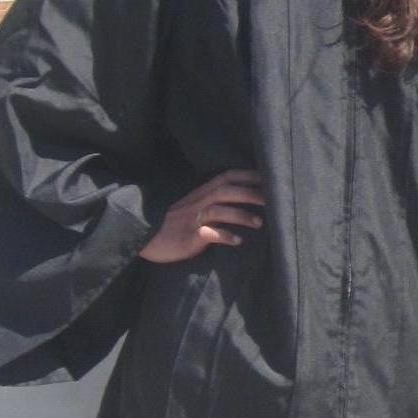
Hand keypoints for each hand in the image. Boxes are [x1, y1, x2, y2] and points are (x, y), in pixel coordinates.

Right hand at [140, 170, 263, 262]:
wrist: (145, 238)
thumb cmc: (173, 224)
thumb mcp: (193, 207)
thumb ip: (213, 202)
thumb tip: (243, 200)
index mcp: (201, 193)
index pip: (226, 177)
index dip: (247, 175)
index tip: (269, 177)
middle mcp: (198, 202)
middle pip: (226, 191)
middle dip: (250, 193)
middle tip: (272, 200)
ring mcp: (192, 219)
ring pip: (219, 210)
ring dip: (241, 215)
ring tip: (259, 223)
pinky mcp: (187, 237)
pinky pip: (208, 234)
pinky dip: (224, 236)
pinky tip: (237, 241)